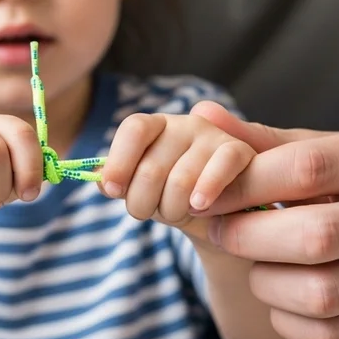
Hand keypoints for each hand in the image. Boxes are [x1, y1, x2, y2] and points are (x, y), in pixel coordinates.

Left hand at [98, 109, 256, 239]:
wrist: (219, 214)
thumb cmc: (172, 196)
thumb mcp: (140, 189)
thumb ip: (117, 182)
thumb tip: (99, 179)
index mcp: (155, 126)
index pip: (134, 129)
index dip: (120, 162)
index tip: (112, 191)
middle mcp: (185, 124)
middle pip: (151, 167)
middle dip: (143, 204)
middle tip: (150, 212)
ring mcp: (214, 137)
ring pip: (181, 181)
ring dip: (173, 210)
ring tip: (178, 213)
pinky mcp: (239, 152)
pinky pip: (219, 170)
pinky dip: (205, 193)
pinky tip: (198, 206)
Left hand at [191, 102, 338, 338]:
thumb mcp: (330, 148)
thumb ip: (266, 141)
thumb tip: (202, 114)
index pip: (309, 168)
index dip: (244, 185)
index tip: (204, 195)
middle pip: (315, 236)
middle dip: (249, 238)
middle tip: (223, 232)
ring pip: (321, 294)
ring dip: (267, 284)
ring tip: (257, 267)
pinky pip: (330, 336)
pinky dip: (288, 321)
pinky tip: (282, 299)